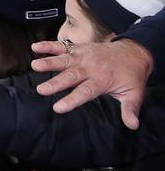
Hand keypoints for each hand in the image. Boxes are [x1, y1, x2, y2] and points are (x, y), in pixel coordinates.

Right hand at [31, 38, 152, 129]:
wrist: (134, 51)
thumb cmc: (131, 75)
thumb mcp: (134, 93)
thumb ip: (130, 109)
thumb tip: (132, 125)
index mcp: (102, 80)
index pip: (85, 91)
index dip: (71, 100)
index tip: (58, 108)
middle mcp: (91, 68)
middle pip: (71, 76)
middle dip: (55, 83)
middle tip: (41, 90)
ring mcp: (83, 57)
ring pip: (64, 60)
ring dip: (49, 62)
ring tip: (35, 66)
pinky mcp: (79, 49)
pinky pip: (63, 46)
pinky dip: (48, 46)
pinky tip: (35, 47)